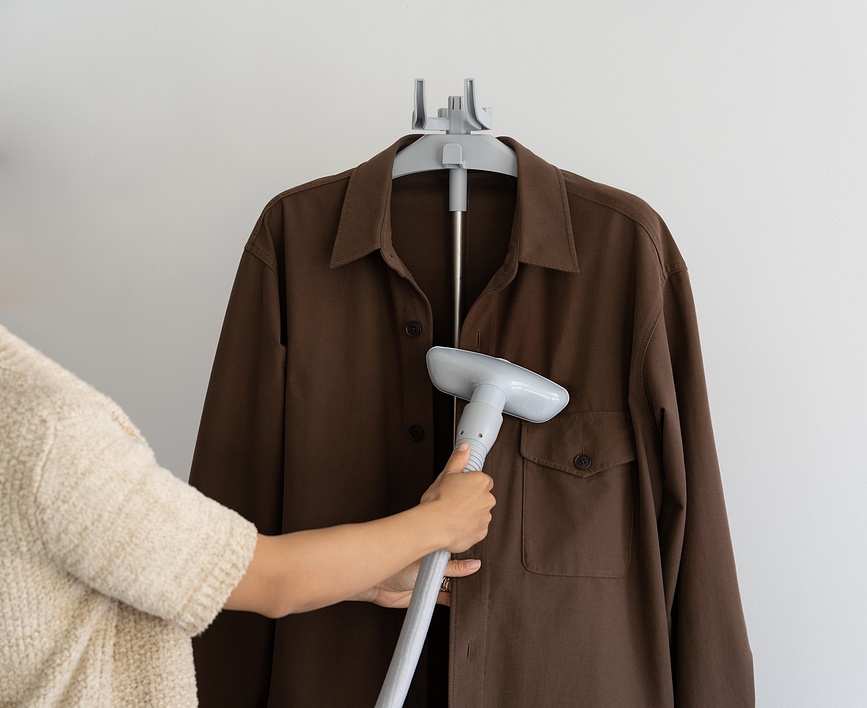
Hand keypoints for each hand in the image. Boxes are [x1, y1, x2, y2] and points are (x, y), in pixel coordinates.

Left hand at [355, 557, 481, 608]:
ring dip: (461, 589)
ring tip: (474, 592)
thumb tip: (474, 565)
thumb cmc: (397, 565)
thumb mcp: (430, 565)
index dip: (470, 559)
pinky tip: (460, 602)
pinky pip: (445, 599)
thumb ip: (453, 567)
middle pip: (457, 571)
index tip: (485, 563)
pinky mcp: (427, 596)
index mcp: (435, 551)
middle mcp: (435, 565)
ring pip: (453, 585)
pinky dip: (452, 601)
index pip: (457, 555)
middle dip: (468, 576)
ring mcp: (431, 580)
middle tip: (482, 580)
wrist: (377, 583)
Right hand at [420, 443, 495, 552]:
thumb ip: (458, 459)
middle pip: (482, 496)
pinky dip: (468, 527)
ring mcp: (485, 517)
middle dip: (471, 498)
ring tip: (453, 513)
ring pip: (480, 513)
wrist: (433, 525)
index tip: (460, 487)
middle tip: (454, 499)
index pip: (483, 480)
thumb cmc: (438, 501)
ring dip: (470, 513)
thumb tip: (465, 448)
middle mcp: (487, 499)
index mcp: (481, 482)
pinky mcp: (480, 533)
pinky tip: (455, 524)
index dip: (469, 483)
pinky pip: (476, 528)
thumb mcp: (446, 474)